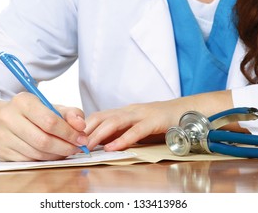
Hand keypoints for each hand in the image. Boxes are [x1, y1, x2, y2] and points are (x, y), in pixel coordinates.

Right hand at [0, 92, 87, 160]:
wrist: (8, 119)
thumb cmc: (36, 113)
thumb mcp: (53, 107)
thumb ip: (71, 114)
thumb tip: (81, 126)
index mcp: (23, 101)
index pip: (50, 121)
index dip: (69, 133)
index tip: (81, 139)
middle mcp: (8, 117)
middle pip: (43, 140)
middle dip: (65, 147)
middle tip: (77, 148)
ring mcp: (2, 136)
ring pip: (37, 153)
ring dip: (57, 155)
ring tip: (67, 150)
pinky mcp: (1, 151)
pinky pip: (29, 161)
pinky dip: (46, 160)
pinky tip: (54, 154)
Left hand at [85, 91, 234, 151]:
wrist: (184, 110)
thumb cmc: (158, 120)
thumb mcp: (136, 125)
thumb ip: (121, 131)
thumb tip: (102, 143)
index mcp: (123, 111)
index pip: (98, 116)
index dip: (84, 126)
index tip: (72, 138)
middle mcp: (128, 110)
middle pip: (102, 117)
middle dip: (87, 131)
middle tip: (75, 145)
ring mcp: (141, 114)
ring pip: (115, 122)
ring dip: (100, 135)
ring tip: (89, 147)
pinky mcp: (153, 120)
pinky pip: (136, 130)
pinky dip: (123, 139)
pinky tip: (114, 147)